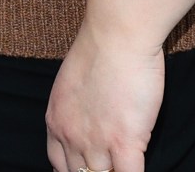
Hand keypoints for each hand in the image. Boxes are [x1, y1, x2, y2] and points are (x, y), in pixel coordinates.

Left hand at [45, 23, 161, 171]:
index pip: (58, 165)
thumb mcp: (70, 85)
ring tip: (122, 168)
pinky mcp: (125, 142)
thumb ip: (75, 110)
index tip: (88, 171)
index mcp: (56, 121)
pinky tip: (139, 170)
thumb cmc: (99, 52)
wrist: (116, 35)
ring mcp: (96, 142)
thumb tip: (89, 121)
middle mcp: (70, 136)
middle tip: (107, 168)